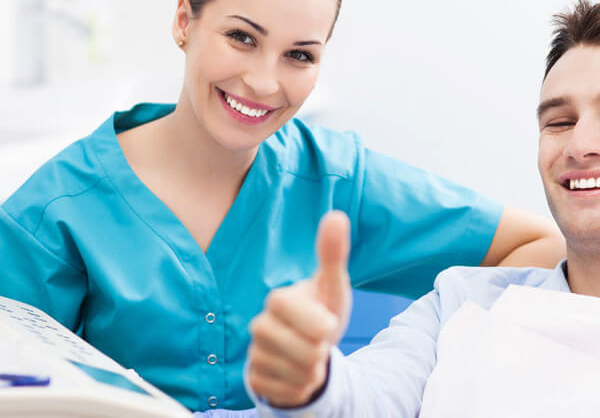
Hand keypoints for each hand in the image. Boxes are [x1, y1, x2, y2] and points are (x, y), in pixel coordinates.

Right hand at [248, 211, 352, 406]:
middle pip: (306, 352)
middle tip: (317, 340)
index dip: (323, 325)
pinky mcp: (255, 380)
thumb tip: (336, 216)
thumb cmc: (322, 311)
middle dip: (321, 350)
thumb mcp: (332, 285)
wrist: (308, 346)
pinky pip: (290, 392)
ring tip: (309, 354)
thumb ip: (333, 254)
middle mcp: (260, 326)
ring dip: (313, 369)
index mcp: (278, 300)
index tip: (325, 321)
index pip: (307, 320)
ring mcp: (255, 354)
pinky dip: (302, 387)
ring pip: (299, 374)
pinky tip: (298, 372)